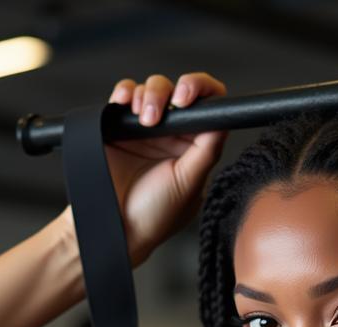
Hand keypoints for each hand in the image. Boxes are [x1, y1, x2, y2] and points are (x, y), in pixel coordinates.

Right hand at [61, 72, 229, 265]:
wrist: (116, 226)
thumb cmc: (155, 215)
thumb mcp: (189, 184)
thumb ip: (207, 150)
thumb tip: (221, 119)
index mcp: (194, 148)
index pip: (207, 108)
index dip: (201, 91)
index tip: (185, 98)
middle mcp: (172, 135)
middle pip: (176, 91)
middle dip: (166, 93)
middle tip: (156, 115)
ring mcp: (146, 129)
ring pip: (151, 89)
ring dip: (145, 95)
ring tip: (140, 119)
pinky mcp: (119, 126)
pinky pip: (123, 95)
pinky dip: (123, 92)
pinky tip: (122, 104)